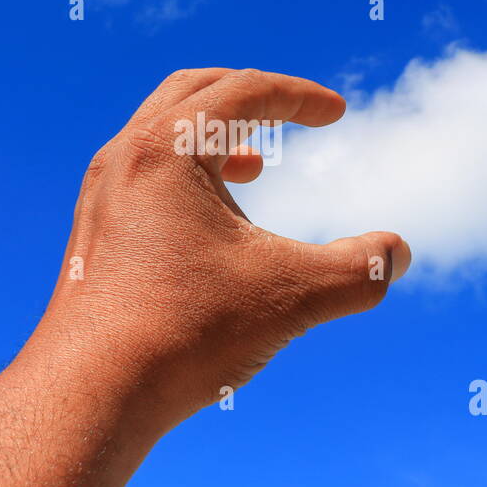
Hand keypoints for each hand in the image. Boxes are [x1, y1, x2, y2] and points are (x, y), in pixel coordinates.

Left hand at [24, 67, 410, 436]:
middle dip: (249, 96)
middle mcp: (125, 158)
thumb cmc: (183, 333)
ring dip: (214, 140)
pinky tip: (211, 227)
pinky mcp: (93, 237)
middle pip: (191, 92)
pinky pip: (142, 179)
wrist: (89, 395)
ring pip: (161, 137)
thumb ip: (359, 270)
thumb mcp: (290, 295)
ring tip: (254, 167)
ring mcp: (100, 197)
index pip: (243, 91)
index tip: (337, 113)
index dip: (299, 96)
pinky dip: (186, 179)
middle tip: (290, 113)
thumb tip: (398, 254)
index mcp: (168, 147)